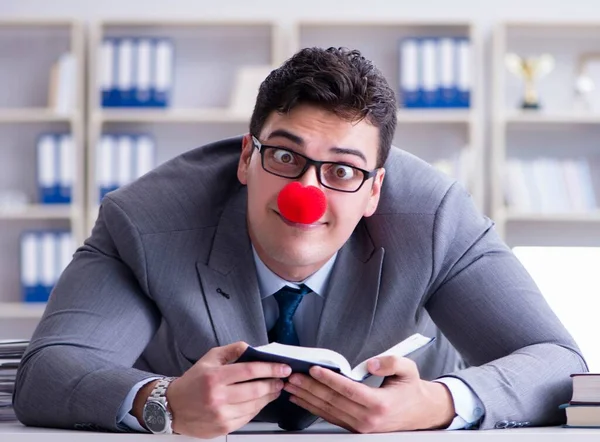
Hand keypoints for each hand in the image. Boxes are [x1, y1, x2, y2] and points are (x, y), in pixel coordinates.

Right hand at [161, 342, 290, 437]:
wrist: (173, 407)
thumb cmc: (193, 381)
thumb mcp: (210, 358)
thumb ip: (232, 350)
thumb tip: (252, 348)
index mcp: (215, 377)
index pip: (249, 371)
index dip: (270, 369)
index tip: (283, 368)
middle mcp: (217, 397)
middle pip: (255, 390)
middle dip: (273, 384)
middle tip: (282, 379)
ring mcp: (221, 414)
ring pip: (254, 405)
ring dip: (268, 397)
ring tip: (274, 389)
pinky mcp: (223, 427)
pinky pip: (247, 417)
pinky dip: (257, 408)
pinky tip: (260, 401)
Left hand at [283, 355, 455, 432]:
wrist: (421, 413)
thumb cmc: (411, 390)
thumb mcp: (408, 370)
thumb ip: (391, 362)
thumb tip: (371, 363)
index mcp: (380, 404)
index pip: (348, 390)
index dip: (329, 379)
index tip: (315, 369)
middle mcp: (368, 419)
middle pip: (333, 401)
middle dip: (311, 388)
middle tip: (294, 376)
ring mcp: (360, 427)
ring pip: (328, 411)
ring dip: (307, 398)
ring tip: (292, 387)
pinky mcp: (354, 428)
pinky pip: (330, 417)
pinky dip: (313, 408)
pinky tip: (302, 400)